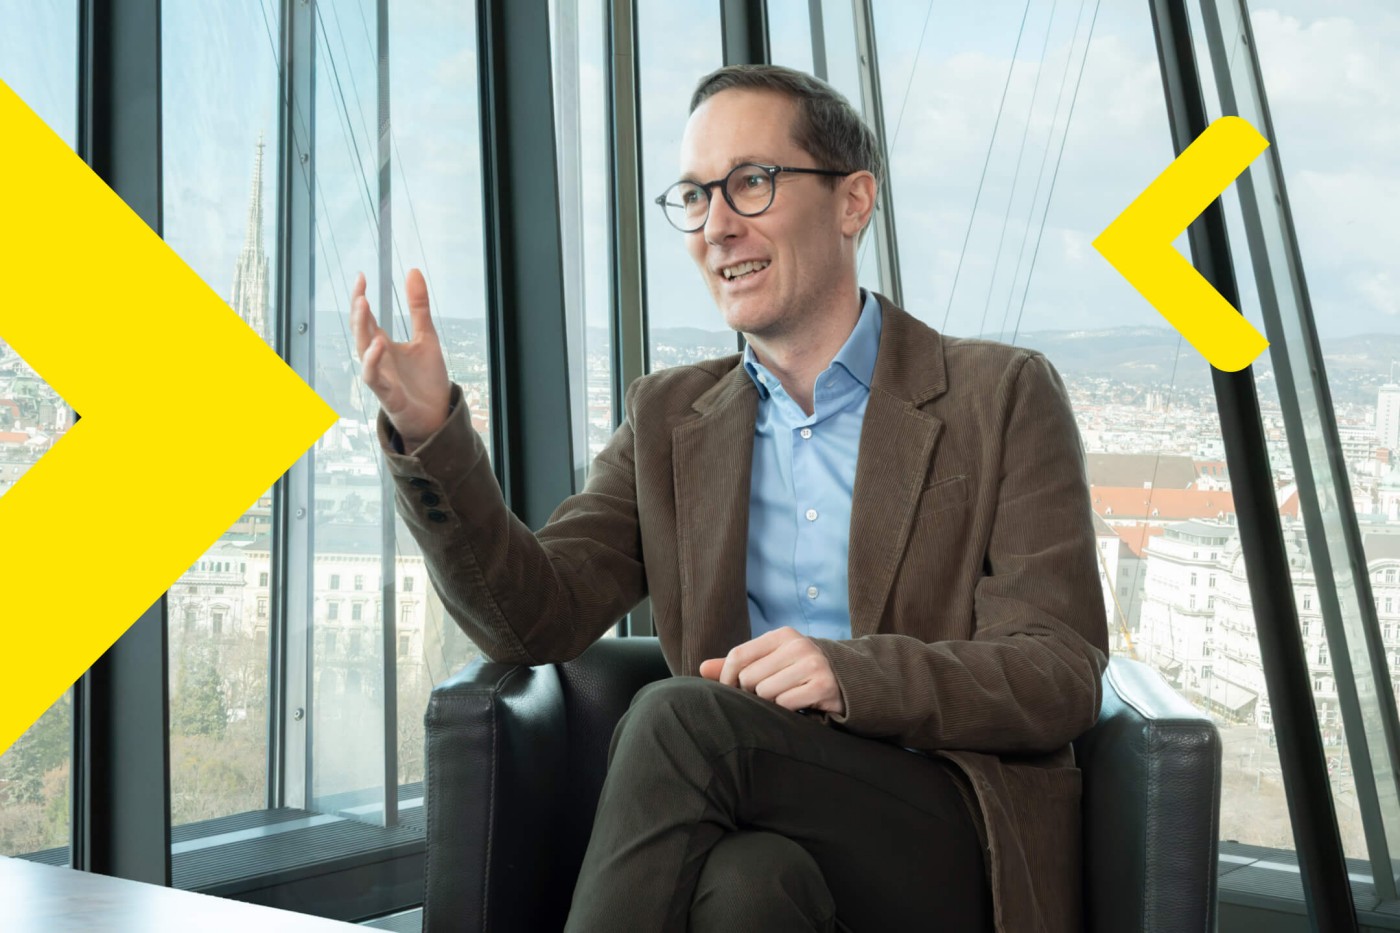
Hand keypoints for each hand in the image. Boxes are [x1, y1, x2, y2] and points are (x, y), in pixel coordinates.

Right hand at [350, 269, 451, 449]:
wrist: (436, 416)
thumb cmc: (426, 380)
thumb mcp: (426, 337)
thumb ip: (418, 307)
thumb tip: (413, 271)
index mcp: (384, 345)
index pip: (366, 318)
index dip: (361, 297)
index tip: (361, 275)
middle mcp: (378, 359)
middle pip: (360, 331)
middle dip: (358, 310)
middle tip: (360, 289)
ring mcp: (381, 376)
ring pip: (362, 350)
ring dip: (361, 329)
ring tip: (363, 305)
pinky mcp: (388, 394)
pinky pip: (373, 377)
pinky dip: (373, 360)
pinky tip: (379, 343)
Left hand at [698, 626, 843, 714]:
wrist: (849, 681)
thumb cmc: (801, 672)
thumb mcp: (773, 660)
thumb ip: (739, 664)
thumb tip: (702, 669)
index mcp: (782, 635)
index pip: (738, 655)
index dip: (727, 678)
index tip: (730, 692)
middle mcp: (797, 645)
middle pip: (749, 677)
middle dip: (752, 693)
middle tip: (766, 696)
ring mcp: (812, 664)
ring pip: (765, 693)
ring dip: (770, 703)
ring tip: (784, 699)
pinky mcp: (822, 685)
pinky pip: (785, 704)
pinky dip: (787, 710)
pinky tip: (798, 705)